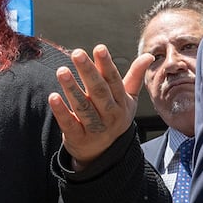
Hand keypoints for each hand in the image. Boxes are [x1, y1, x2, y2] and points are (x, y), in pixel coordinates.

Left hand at [50, 46, 155, 168]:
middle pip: (99, 92)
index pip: (114, 81)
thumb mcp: (128, 99)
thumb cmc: (114, 118)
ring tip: (61, 71)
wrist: (104, 153)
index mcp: (122, 103)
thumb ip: (135, 76)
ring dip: (72, 88)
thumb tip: (148, 55)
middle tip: (77, 53)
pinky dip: (61, 111)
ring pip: (84, 107)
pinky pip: (70, 124)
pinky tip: (53, 97)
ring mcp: (95, 128)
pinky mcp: (78, 138)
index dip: (106, 65)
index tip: (99, 48)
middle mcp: (110, 115)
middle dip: (88, 72)